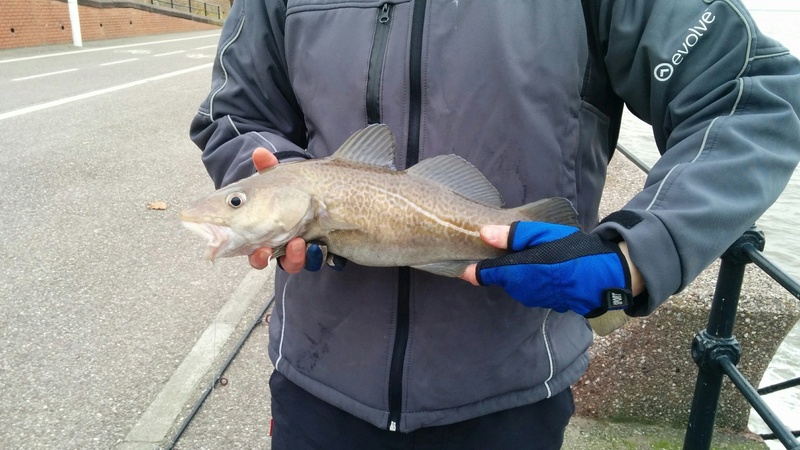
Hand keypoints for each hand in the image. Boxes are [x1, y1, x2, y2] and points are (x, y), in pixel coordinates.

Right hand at [247, 149, 346, 272]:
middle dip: (264, 258)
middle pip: (267, 259)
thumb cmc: (294, 187)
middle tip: (266, 251)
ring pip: (291, 263)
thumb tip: (259, 153)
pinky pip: (314, 261)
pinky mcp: (320, 249)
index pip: (254, 247)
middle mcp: (278, 241)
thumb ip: (268, 167)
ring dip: (293, 257)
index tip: (259, 249)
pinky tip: (317, 246)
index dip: (255, 254)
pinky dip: (314, 257)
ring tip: (298, 243)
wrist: (325, 191)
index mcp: (263, 228)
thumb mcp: (280, 176)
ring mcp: (299, 247)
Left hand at [461, 222, 641, 315]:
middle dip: (500, 268)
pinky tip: (546, 268)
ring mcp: (535, 298)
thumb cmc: (571, 252)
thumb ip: (513, 235)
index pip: (485, 274)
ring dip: (520, 273)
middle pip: (503, 277)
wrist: (603, 276)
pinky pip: (533, 289)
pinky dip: (534, 280)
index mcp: (516, 272)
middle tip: (503, 251)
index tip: (462, 267)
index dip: (473, 271)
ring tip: (531, 257)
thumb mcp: (542, 235)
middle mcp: (521, 290)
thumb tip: (484, 233)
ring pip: (518, 284)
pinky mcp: (549, 302)